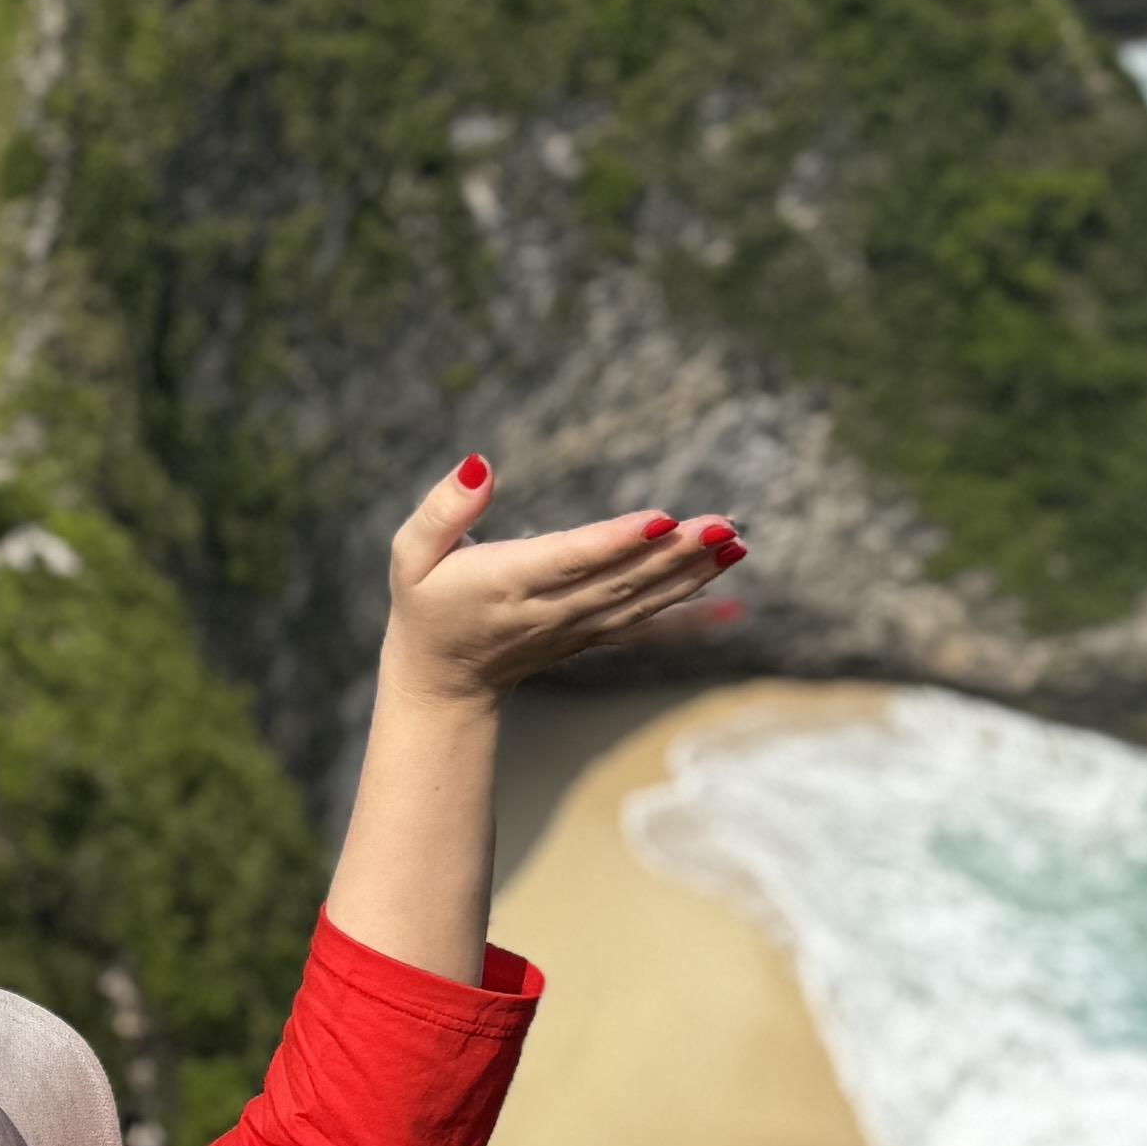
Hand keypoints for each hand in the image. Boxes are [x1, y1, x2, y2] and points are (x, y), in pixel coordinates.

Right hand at [377, 457, 747, 709]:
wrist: (442, 681)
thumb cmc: (425, 603)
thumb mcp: (410, 553)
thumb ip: (443, 510)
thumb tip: (480, 464)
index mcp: (506, 582)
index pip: (570, 559)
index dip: (616, 541)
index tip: (661, 518)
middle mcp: (549, 611)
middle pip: (620, 579)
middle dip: (675, 553)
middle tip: (723, 524)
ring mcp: (577, 629)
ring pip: (641, 601)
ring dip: (692, 575)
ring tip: (736, 543)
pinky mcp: (593, 637)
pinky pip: (648, 630)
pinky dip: (692, 620)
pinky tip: (734, 607)